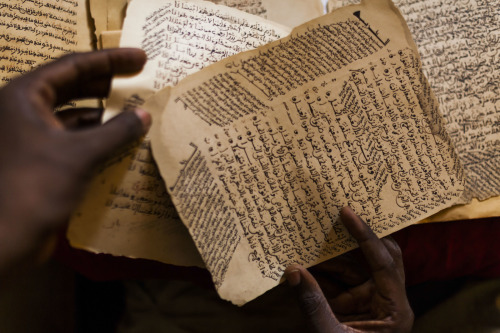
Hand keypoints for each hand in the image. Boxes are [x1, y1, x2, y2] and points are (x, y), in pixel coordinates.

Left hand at [0, 49, 149, 275]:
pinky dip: (94, 134)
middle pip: (70, 84)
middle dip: (106, 81)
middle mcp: (24, 110)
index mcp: (25, 97)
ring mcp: (29, 134)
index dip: (110, 60)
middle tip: (138, 76)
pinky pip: (70, 135)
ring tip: (132, 108)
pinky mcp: (37, 157)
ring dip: (101, 110)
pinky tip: (116, 137)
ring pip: (71, 111)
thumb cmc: (36, 188)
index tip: (141, 58)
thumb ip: (116, 131)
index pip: (72, 66)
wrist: (6, 239)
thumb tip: (144, 116)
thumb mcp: (81, 154)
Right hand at [285, 207, 413, 331]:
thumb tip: (293, 271)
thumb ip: (313, 304)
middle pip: (378, 256)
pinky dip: (325, 270)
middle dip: (354, 239)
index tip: (346, 212)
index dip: (364, 234)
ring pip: (356, 266)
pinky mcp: (355, 306)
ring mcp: (371, 302)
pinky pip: (341, 280)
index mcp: (394, 309)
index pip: (383, 261)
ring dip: (334, 254)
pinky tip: (307, 260)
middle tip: (333, 217)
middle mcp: (387, 300)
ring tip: (312, 236)